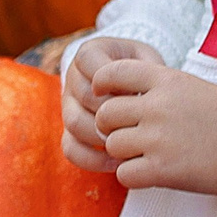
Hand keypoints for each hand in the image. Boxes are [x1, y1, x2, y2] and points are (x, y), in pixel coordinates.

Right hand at [61, 36, 163, 172]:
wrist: (135, 84)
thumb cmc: (144, 70)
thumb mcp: (148, 61)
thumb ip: (146, 70)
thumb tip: (140, 98)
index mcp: (89, 54)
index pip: (89, 63)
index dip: (111, 79)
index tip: (135, 89)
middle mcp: (73, 78)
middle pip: (83, 96)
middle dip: (113, 111)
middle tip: (138, 121)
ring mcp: (68, 106)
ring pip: (74, 123)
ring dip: (103, 136)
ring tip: (130, 144)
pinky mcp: (69, 132)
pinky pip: (71, 149)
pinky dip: (93, 160)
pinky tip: (117, 162)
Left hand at [93, 58, 216, 195]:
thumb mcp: (193, 86)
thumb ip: (158, 88)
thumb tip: (120, 95)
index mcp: (166, 80)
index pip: (113, 72)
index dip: (101, 84)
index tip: (103, 94)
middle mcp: (158, 106)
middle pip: (105, 114)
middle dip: (112, 127)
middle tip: (130, 134)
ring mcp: (158, 138)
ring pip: (112, 146)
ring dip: (124, 154)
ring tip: (147, 155)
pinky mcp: (162, 170)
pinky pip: (124, 174)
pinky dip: (134, 176)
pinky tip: (151, 173)